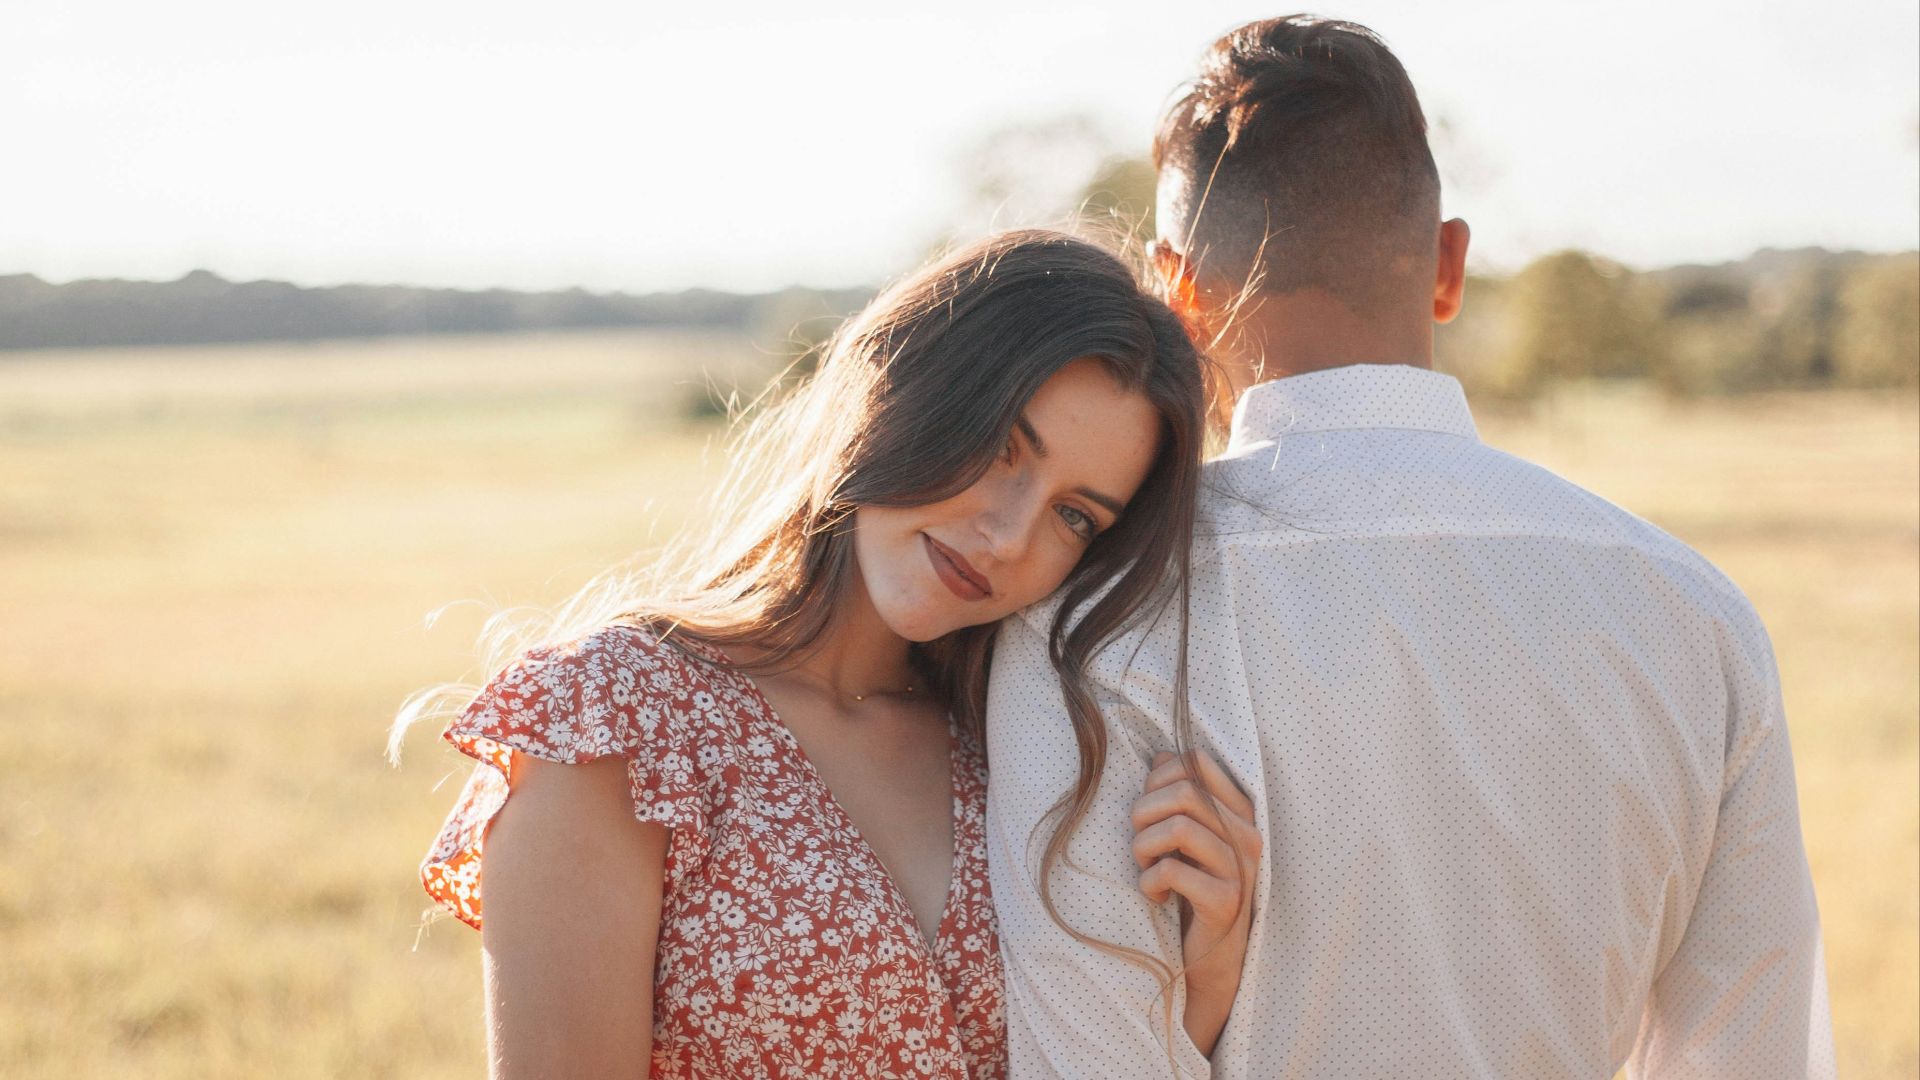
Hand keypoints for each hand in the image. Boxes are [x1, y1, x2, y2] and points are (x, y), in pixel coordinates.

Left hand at [1131, 749, 1259, 1054]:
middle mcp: (1247, 834)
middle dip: (1143, 813)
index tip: (1149, 810)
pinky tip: (1156, 896)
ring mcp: (1241, 868)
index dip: (1158, 777)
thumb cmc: (1193, 886)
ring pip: (1178, 827)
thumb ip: (1179, 795)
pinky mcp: (1226, 901)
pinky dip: (1149, 882)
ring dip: (1143, 846)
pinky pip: (1172, 872)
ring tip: (1145, 867)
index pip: (1197, 761)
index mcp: (1239, 810)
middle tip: (1139, 843)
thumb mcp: (1186, 836)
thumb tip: (1162, 756)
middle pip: (1183, 791)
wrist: (1211, 956)